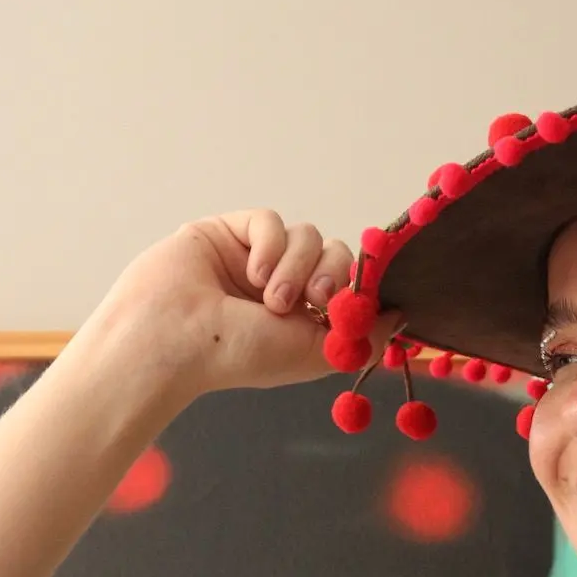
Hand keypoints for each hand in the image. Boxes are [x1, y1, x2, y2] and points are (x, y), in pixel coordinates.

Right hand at [90, 208, 398, 408]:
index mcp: (303, 319)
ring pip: (307, 236)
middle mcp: (283, 287)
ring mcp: (256, 259)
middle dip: (333, 276)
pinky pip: (270, 220)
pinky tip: (252, 273)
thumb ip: (364, 337)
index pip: (349, 287)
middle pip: (337, 255)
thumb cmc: (238, 356)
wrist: (176, 338)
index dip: (359, 288)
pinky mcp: (229, 232)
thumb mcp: (316, 355)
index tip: (357, 300)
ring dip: (296, 266)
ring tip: (270, 299)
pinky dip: (269, 244)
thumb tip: (400, 316)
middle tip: (316, 299)